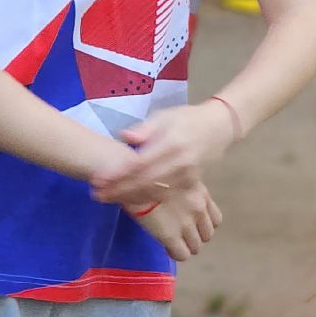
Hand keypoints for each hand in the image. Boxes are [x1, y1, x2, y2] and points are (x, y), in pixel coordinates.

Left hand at [90, 101, 238, 207]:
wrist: (218, 128)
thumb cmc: (186, 119)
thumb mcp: (165, 116)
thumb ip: (145, 128)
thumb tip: (124, 136)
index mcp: (171, 143)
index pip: (140, 164)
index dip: (119, 174)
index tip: (98, 180)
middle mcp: (180, 163)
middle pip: (145, 183)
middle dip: (120, 191)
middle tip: (97, 195)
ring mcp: (187, 176)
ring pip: (155, 193)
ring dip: (130, 197)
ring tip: (108, 198)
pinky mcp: (191, 185)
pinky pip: (165, 195)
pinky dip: (145, 199)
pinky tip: (129, 200)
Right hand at [131, 183, 222, 260]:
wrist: (136, 179)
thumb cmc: (151, 173)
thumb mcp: (178, 175)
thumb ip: (187, 189)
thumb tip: (182, 197)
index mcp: (201, 193)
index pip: (216, 220)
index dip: (203, 224)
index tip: (192, 223)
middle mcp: (198, 209)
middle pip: (207, 235)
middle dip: (195, 236)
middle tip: (181, 234)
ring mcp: (186, 224)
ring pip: (196, 247)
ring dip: (185, 246)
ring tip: (173, 242)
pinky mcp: (170, 236)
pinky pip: (182, 255)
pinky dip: (176, 253)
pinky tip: (167, 247)